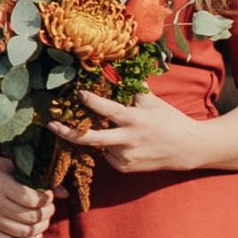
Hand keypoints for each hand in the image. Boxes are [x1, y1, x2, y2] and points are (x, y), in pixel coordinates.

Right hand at [0, 144, 54, 237]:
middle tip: (49, 207)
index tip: (48, 194)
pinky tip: (35, 233)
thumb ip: (39, 179)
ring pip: (25, 233)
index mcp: (0, 186)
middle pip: (30, 217)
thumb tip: (65, 193)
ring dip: (41, 227)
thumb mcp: (14, 167)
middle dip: (47, 213)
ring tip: (43, 218)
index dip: (46, 199)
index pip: (31, 200)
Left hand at [53, 88, 201, 175]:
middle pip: (91, 139)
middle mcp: (128, 141)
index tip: (78, 93)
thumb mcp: (152, 101)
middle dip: (67, 132)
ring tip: (114, 128)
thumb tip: (116, 68)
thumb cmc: (169, 120)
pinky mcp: (125, 168)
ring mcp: (125, 157)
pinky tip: (125, 142)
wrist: (187, 148)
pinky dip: (110, 146)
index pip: (108, 110)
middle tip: (50, 124)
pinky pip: (107, 155)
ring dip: (98, 135)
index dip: (91, 101)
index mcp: (135, 120)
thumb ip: (133, 88)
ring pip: (99, 144)